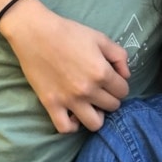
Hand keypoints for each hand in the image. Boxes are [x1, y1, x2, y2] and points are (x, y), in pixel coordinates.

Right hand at [0, 0, 130, 132]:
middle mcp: (88, 90)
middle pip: (112, 106)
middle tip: (101, 89)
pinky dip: (72, 126)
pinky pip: (65, 128)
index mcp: (102, 73)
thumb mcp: (101, 38)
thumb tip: (126, 75)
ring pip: (94, 124)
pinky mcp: (51, 105)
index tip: (112, 80)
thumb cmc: (69, 33)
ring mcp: (69, 100)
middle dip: (110, 98)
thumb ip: (119, 56)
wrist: (35, 34)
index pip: (123, 91)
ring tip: (91, 104)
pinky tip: (74, 114)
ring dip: (96, 115)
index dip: (120, 85)